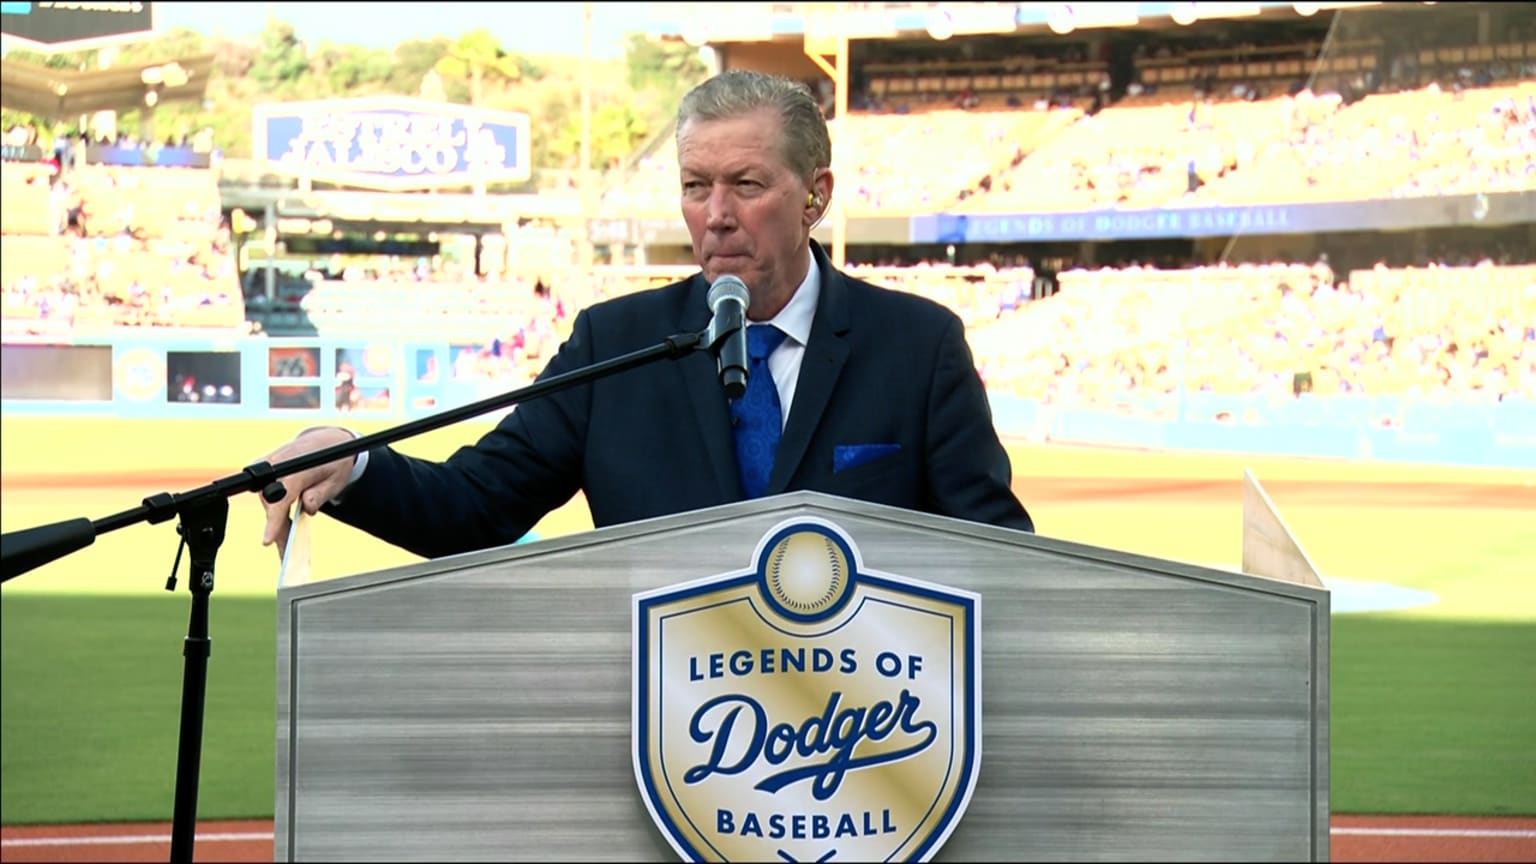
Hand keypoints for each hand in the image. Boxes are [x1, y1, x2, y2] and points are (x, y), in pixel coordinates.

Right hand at [258, 426, 357, 551]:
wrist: (325, 441)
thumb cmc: (335, 460)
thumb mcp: (337, 478)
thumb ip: (321, 493)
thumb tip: (308, 508)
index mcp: (297, 464)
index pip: (281, 496)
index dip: (273, 520)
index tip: (266, 540)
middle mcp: (276, 463)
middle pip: (271, 504)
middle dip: (278, 529)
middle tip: (286, 554)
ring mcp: (267, 465)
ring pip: (268, 504)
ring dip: (277, 524)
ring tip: (285, 547)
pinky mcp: (264, 471)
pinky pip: (268, 498)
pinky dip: (275, 515)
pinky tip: (281, 532)